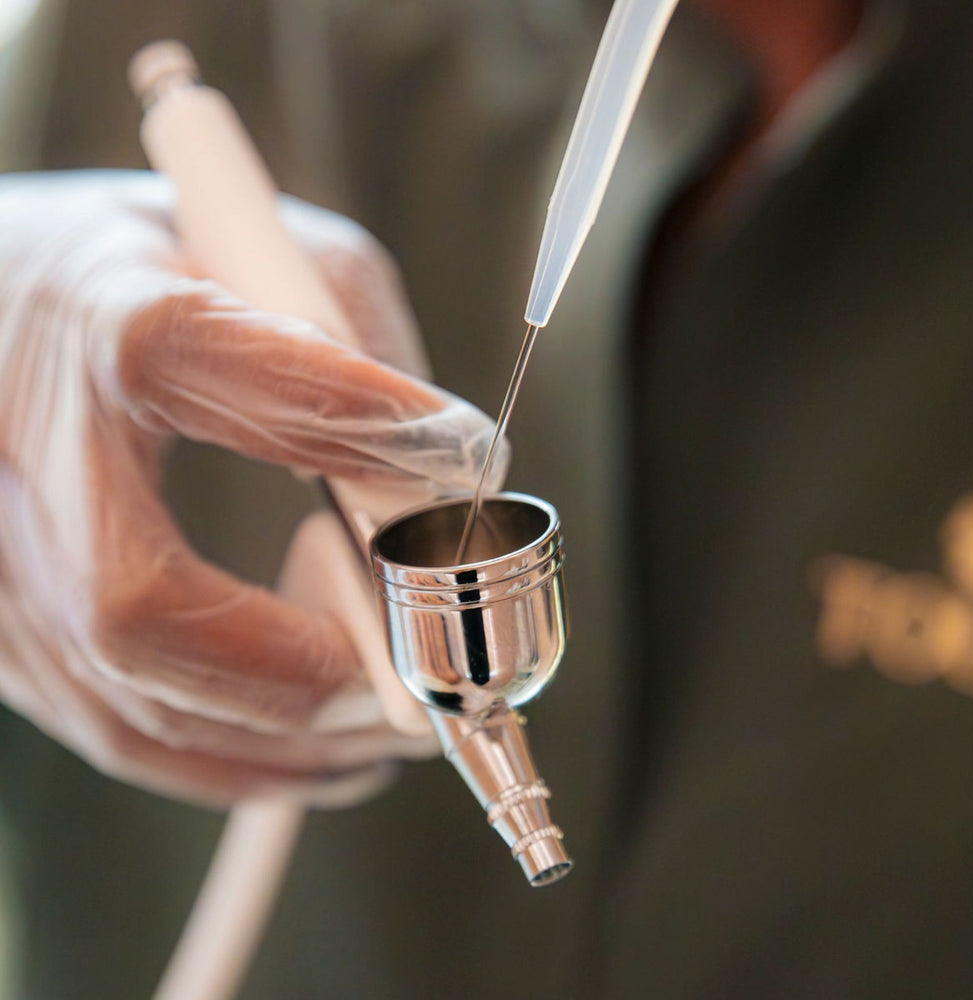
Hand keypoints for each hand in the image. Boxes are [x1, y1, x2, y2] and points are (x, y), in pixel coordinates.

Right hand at [0, 171, 504, 805]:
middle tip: (421, 679)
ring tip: (399, 726)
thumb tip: (447, 468)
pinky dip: (240, 759)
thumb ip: (353, 342)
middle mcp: (16, 443)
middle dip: (307, 666)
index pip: (190, 355)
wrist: (12, 311)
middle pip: (136, 605)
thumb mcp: (258, 246)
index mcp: (85, 312)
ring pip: (131, 703)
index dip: (341, 415)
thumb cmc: (155, 272)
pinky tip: (326, 748)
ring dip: (290, 738)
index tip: (461, 457)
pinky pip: (123, 732)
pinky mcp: (13, 629)